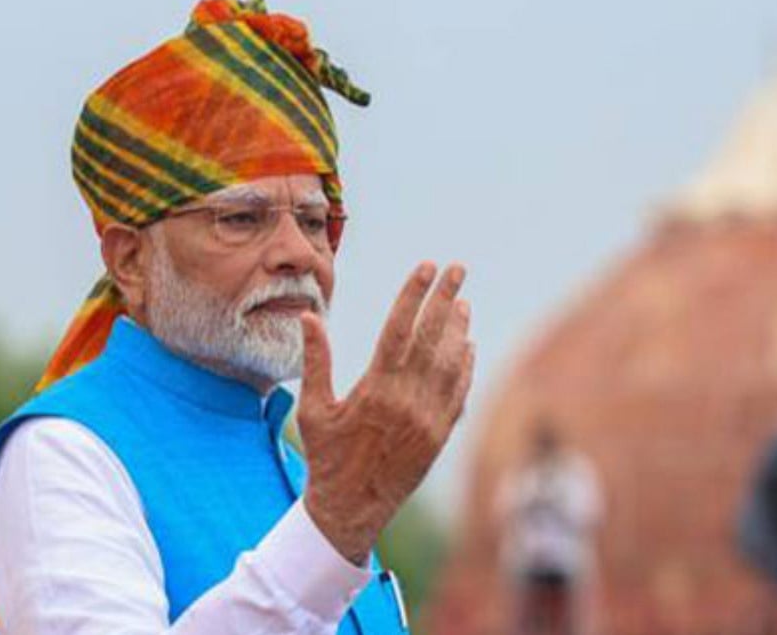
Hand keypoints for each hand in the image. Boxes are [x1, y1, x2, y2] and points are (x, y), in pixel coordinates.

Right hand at [297, 262, 474, 564]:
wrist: (350, 510)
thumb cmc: (326, 457)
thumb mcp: (312, 409)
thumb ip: (315, 360)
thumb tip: (308, 316)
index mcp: (374, 388)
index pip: (399, 327)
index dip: (414, 293)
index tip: (426, 266)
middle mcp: (406, 400)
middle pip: (432, 336)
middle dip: (445, 298)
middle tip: (457, 268)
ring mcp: (428, 418)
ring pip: (451, 362)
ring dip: (458, 329)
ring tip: (462, 302)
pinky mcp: (440, 435)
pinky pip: (459, 392)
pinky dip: (466, 366)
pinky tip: (468, 345)